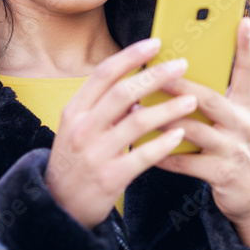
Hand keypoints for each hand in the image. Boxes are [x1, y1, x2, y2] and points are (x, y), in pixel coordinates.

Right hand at [43, 36, 198, 229]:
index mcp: (74, 111)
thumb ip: (100, 107)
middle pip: (122, 93)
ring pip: (137, 122)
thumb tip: (134, 85)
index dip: (131, 56)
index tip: (155, 44)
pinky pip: (142, 156)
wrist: (59, 205)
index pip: (103, 74)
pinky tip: (180, 134)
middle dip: (155, 76)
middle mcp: (82, 129)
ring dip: (167, 108)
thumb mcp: (77, 129)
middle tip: (181, 65)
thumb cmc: (74, 161)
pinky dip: (163, 143)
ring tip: (191, 100)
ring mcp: (95, 153)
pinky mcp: (109, 177)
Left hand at [153, 16, 249, 246]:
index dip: (246, 46)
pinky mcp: (222, 174)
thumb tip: (175, 70)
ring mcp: (234, 150)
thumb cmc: (231, 147)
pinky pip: (186, 162)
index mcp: (243, 106)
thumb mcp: (232, 119)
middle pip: (210, 99)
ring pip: (194, 130)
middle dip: (181, 85)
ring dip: (163, 120)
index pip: (248, 70)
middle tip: (157, 71)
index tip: (242, 20)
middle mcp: (242, 124)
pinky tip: (142, 147)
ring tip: (137, 111)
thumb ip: (212, 96)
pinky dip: (163, 154)